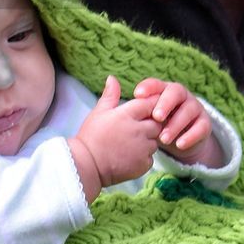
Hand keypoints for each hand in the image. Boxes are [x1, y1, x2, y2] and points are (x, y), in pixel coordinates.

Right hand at [70, 76, 159, 197]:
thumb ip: (110, 95)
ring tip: (129, 144)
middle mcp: (139, 130)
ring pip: (155, 141)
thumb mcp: (98, 112)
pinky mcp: (143, 164)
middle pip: (157, 123)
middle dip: (150, 124)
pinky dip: (143, 157)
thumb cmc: (91, 136)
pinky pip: (150, 157)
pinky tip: (129, 157)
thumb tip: (112, 78)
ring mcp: (142, 148)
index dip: (150, 105)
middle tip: (134, 129)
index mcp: (127, 114)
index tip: (145, 110)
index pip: (150, 103)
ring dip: (148, 141)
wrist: (87, 166)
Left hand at [133, 78, 218, 164]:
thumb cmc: (156, 125)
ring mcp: (194, 108)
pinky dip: (191, 136)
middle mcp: (181, 96)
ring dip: (176, 124)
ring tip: (163, 139)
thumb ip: (128, 102)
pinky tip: (180, 145)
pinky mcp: (204, 124)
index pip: (157, 84)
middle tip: (156, 117)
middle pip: (175, 92)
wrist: (180, 142)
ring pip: (188, 111)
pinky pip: (201, 127)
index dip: (148, 87)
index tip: (137, 95)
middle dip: (165, 103)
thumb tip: (110, 79)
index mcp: (164, 90)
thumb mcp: (144, 117)